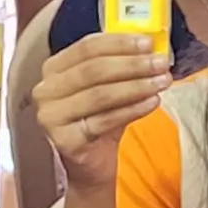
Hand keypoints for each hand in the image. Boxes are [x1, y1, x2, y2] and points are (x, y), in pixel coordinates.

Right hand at [34, 33, 169, 193]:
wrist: (90, 164)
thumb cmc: (99, 120)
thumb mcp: (107, 87)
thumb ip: (120, 65)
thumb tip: (153, 47)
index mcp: (54, 68)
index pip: (87, 47)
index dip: (120, 43)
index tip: (148, 43)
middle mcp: (46, 90)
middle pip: (94, 70)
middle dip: (132, 64)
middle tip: (160, 63)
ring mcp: (51, 116)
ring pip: (100, 94)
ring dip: (136, 86)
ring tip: (162, 82)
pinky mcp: (64, 140)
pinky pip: (105, 120)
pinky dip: (133, 109)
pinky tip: (153, 103)